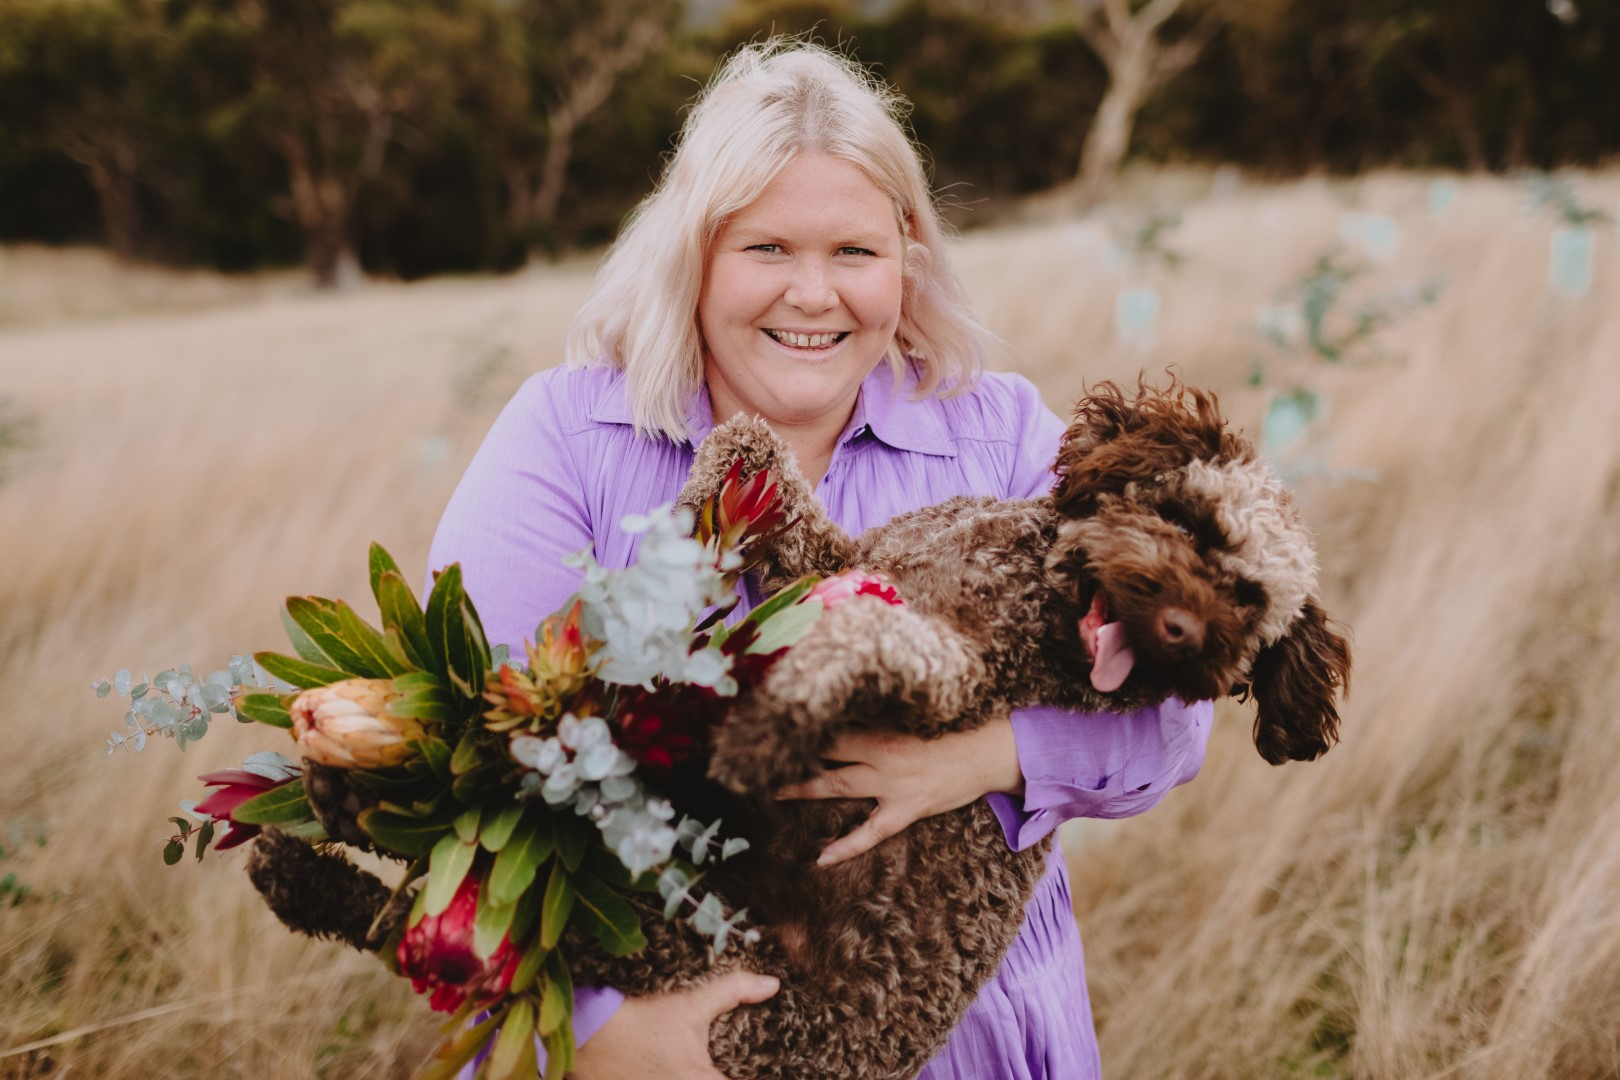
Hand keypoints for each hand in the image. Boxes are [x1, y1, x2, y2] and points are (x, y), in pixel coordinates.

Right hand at [569, 971, 779, 1079]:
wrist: (587, 1037)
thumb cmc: (640, 1023)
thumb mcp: (688, 1005)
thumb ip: (733, 992)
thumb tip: (772, 984)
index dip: (768, 1075)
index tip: (779, 1068)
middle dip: (730, 1072)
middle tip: (737, 1060)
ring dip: (707, 1074)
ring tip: (704, 1064)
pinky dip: (687, 1077)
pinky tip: (682, 1068)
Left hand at [775, 717, 1024, 866]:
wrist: (987, 752)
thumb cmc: (951, 727)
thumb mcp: (913, 714)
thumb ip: (878, 714)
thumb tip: (843, 705)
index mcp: (882, 725)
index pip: (832, 720)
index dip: (802, 718)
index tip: (773, 713)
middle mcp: (882, 754)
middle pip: (827, 751)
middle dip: (793, 751)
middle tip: (757, 751)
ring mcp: (893, 785)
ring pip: (837, 785)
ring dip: (804, 788)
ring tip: (772, 791)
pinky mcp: (906, 809)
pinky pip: (870, 832)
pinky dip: (846, 846)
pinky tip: (821, 858)